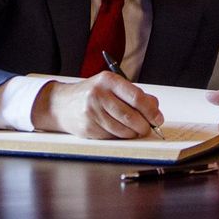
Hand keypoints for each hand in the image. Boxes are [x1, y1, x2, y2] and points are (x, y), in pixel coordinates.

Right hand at [31, 73, 162, 138]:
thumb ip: (133, 94)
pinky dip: (119, 137)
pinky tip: (118, 131)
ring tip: (134, 131)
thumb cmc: (91, 94)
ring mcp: (92, 112)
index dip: (150, 110)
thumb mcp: (111, 87)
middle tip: (148, 128)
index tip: (158, 118)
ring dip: (133, 133)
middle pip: (130, 115)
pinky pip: (111, 137)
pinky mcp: (88, 127)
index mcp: (108, 80)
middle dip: (143, 126)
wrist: (61, 104)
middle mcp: (99, 94)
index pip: (136, 96)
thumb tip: (155, 108)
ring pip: (122, 129)